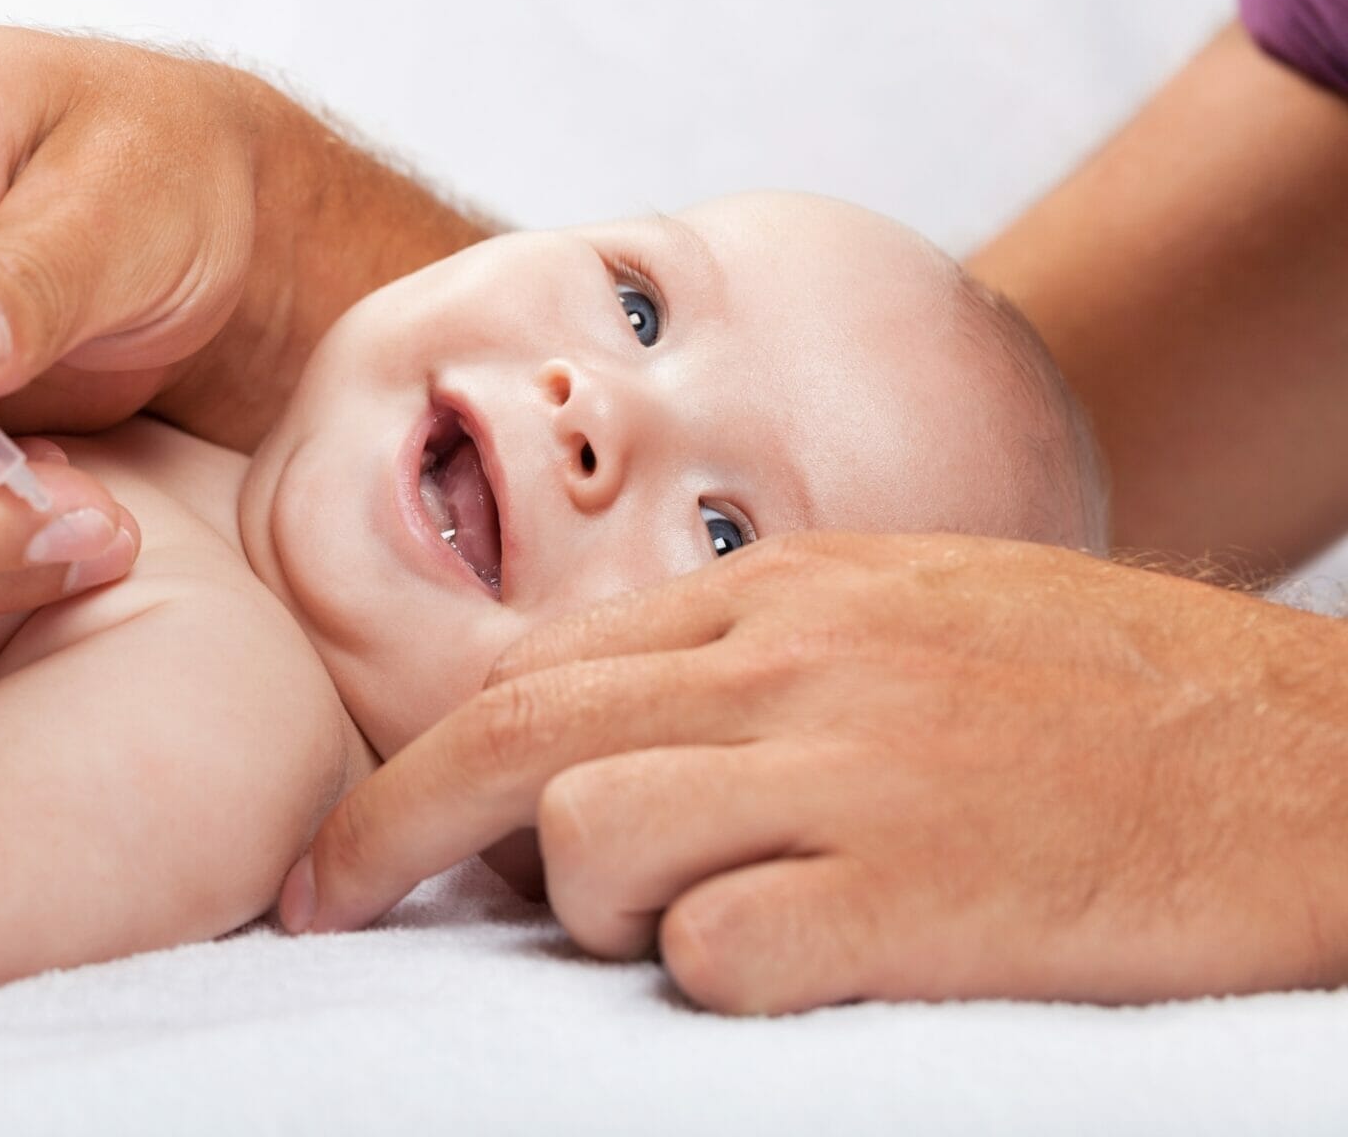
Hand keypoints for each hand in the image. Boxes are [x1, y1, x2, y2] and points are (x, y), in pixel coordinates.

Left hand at [280, 532, 1347, 1012]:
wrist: (1311, 769)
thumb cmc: (1104, 701)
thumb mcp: (916, 619)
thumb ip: (758, 660)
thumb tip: (602, 729)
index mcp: (789, 595)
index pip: (534, 666)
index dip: (418, 760)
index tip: (356, 844)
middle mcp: (794, 667)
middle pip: (510, 740)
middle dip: (388, 834)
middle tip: (322, 905)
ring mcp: (846, 775)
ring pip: (587, 845)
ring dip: (598, 913)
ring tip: (707, 924)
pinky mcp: (907, 898)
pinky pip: (716, 955)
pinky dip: (721, 978)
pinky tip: (807, 966)